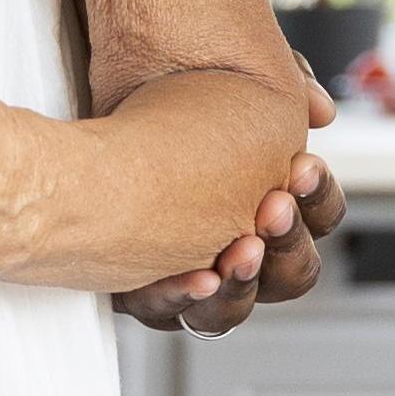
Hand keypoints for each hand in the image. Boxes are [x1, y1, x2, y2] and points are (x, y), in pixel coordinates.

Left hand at [117, 54, 347, 334]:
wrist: (75, 130)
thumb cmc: (155, 104)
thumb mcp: (219, 82)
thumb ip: (277, 85)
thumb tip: (317, 110)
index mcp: (269, 207)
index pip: (319, 216)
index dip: (319, 197)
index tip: (302, 166)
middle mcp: (236, 250)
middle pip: (292, 274)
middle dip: (288, 242)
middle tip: (271, 205)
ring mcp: (192, 276)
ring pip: (236, 308)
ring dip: (244, 283)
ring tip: (238, 247)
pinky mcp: (141, 289)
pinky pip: (171, 314)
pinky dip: (183, 298)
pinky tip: (193, 275)